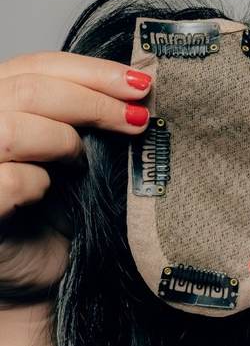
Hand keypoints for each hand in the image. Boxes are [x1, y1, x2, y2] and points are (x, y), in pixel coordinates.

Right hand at [0, 51, 153, 303]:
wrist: (35, 278)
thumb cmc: (52, 215)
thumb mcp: (70, 152)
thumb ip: (80, 116)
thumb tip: (138, 87)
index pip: (34, 66)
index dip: (90, 71)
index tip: (140, 82)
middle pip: (28, 89)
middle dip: (93, 100)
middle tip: (137, 118)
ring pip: (13, 129)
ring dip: (64, 141)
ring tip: (84, 162)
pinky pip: (10, 181)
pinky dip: (39, 184)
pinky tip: (51, 193)